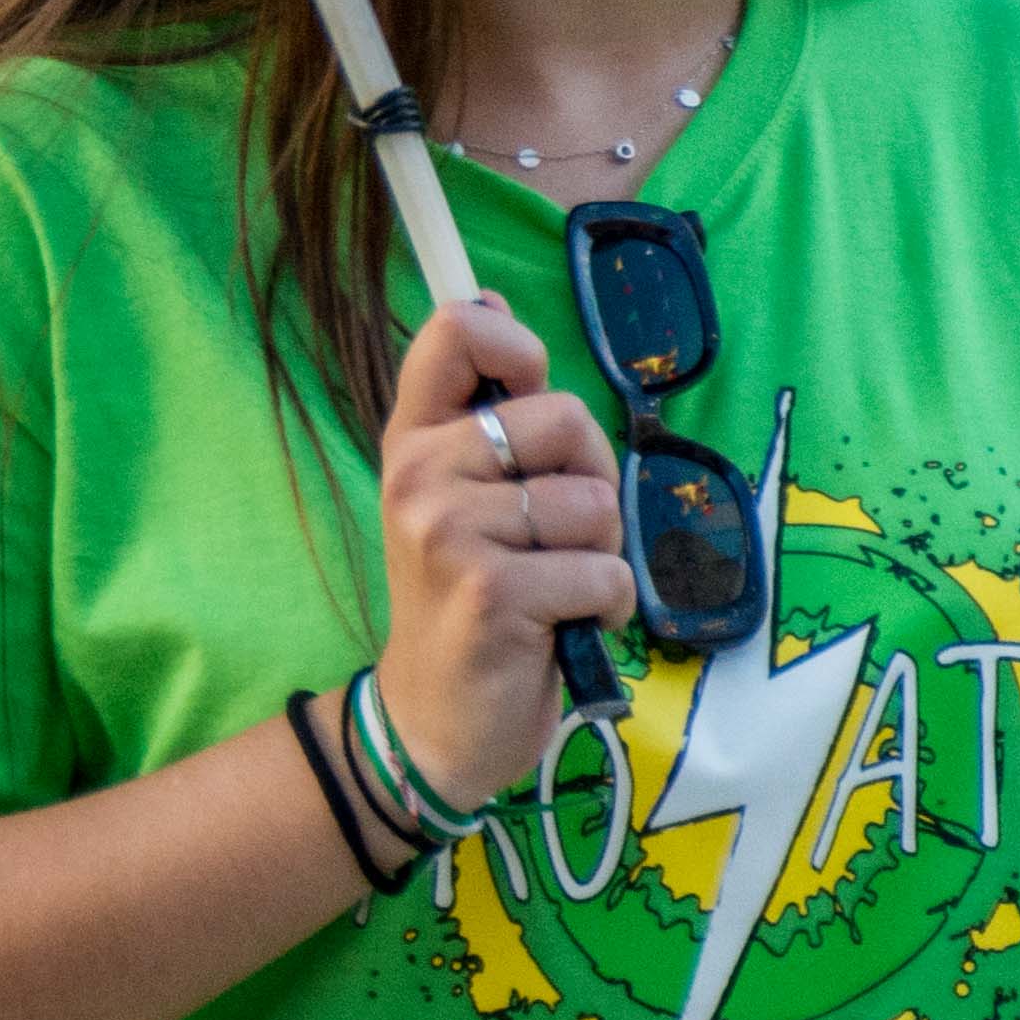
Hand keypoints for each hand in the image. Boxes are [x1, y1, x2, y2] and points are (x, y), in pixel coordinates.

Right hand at [370, 293, 632, 812]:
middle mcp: (418, 475)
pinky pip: (605, 572)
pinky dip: (608, 607)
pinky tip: (566, 625)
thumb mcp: (459, 496)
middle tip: (554, 536)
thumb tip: (490, 301)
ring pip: (595, 503)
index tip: (528, 400)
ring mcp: (448, 532)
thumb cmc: (468, 599)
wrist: (434, 718)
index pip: (455, 332)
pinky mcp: (492, 592)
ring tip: (556, 586)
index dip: (519, 347)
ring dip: (601, 553)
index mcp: (412, 439)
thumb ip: (482, 412)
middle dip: (593, 481)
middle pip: (564, 417)